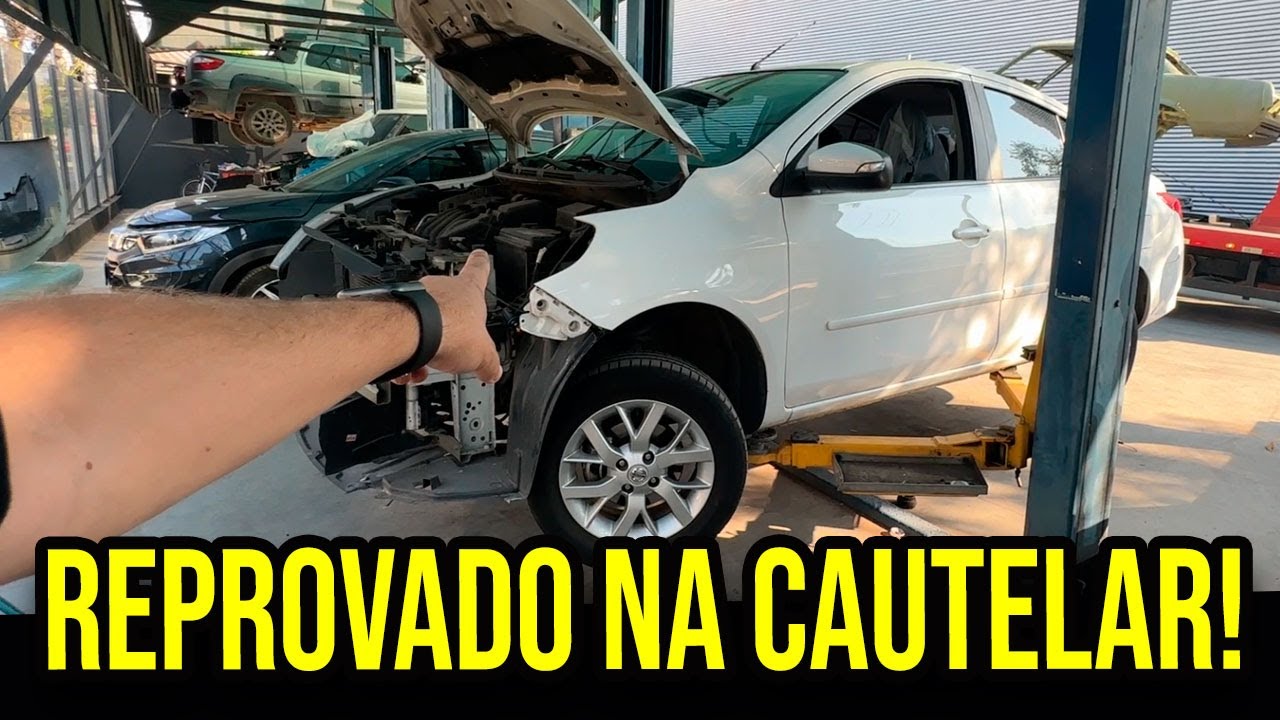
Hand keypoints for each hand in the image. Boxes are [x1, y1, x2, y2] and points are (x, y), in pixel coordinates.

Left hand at [394, 250, 501, 384]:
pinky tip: (410, 370)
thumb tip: (493, 371)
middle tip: (455, 347)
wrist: (410, 333)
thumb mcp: (482, 354)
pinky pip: (404, 333)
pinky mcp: (396, 312)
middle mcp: (441, 289)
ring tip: (429, 366)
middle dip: (451, 327)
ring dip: (427, 346)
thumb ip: (489, 363)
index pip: (479, 269)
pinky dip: (407, 353)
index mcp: (467, 291)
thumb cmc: (446, 330)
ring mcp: (416, 298)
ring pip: (424, 322)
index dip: (481, 264)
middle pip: (449, 304)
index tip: (481, 256)